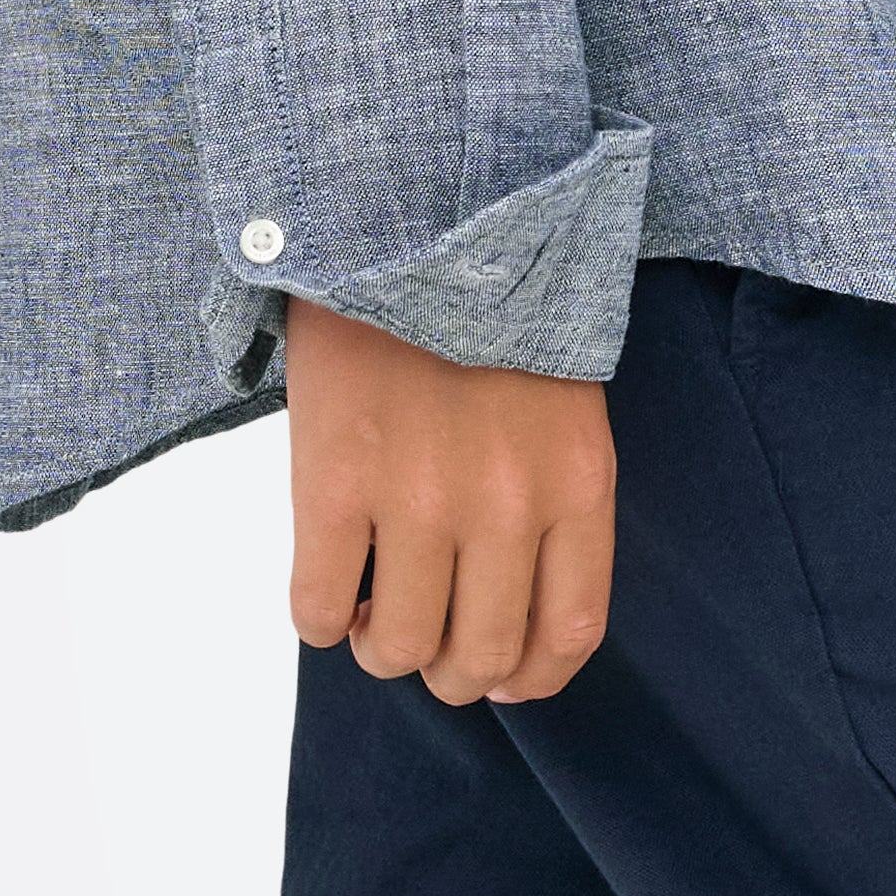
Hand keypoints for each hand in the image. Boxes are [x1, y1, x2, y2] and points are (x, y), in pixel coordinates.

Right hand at [281, 298, 617, 702]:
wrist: (405, 216)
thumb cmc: (486, 311)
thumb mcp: (558, 402)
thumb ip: (548, 496)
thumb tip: (504, 606)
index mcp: (575, 484)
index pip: (568, 632)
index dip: (529, 678)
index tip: (501, 675)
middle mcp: (507, 505)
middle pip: (483, 654)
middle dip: (450, 674)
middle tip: (423, 643)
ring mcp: (420, 497)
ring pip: (402, 644)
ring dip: (382, 649)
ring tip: (371, 617)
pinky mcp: (334, 482)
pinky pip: (320, 606)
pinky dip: (321, 619)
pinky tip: (326, 589)